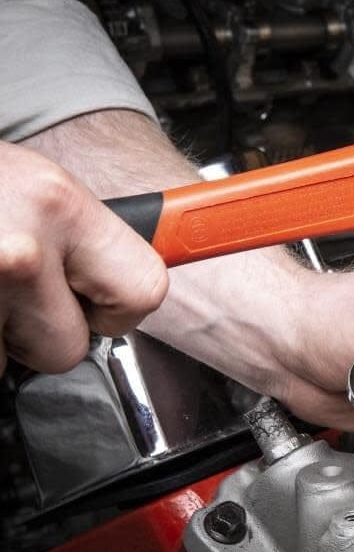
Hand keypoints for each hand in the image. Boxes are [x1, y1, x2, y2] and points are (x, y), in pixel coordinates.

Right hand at [0, 142, 167, 373]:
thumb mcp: (35, 187)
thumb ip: (85, 238)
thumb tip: (130, 288)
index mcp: (59, 204)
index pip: (143, 292)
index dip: (118, 309)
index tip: (100, 303)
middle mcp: (18, 248)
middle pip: (68, 349)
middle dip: (38, 332)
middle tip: (8, 288)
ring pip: (6, 364)